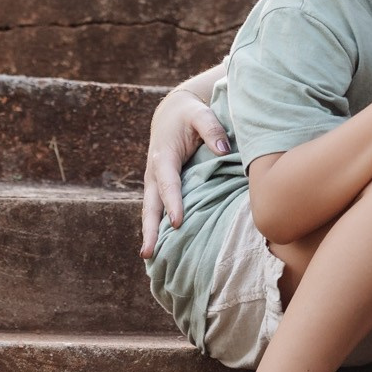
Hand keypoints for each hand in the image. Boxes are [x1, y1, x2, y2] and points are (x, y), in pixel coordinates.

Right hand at [141, 86, 228, 258]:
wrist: (171, 113)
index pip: (168, 183)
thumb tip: (224, 150)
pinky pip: (157, 209)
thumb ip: (212, 129)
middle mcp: (154, 173)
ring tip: (149, 258)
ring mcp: (154, 182)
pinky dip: (157, 227)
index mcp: (163, 156)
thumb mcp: (201, 114)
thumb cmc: (189, 115)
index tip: (178, 223)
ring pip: (150, 211)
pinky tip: (162, 247)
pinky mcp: (159, 187)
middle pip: (150, 205)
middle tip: (148, 253)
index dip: (173, 203)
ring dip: (150, 234)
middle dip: (149, 230)